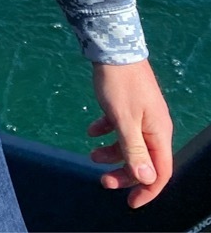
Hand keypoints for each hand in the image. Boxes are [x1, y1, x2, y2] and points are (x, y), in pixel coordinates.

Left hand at [88, 60, 172, 208]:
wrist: (112, 47)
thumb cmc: (119, 84)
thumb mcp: (124, 119)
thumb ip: (134, 149)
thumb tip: (147, 178)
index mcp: (158, 132)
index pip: (160, 172)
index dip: (147, 190)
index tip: (130, 202)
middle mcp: (153, 126)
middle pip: (142, 160)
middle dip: (123, 173)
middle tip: (102, 180)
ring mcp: (141, 114)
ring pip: (129, 143)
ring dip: (111, 152)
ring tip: (91, 154)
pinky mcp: (128, 103)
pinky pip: (119, 125)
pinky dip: (106, 130)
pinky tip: (91, 131)